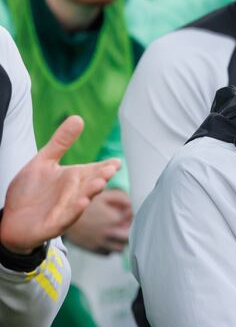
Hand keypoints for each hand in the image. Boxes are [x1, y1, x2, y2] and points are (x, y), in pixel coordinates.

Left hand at [0, 116, 119, 254]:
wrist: (11, 220)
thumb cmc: (30, 191)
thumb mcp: (43, 161)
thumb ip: (61, 142)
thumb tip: (78, 118)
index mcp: (74, 178)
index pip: (94, 170)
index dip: (106, 167)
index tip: (116, 162)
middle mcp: (74, 194)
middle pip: (91, 184)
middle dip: (101, 178)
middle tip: (110, 170)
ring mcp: (65, 210)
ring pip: (82, 200)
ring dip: (91, 193)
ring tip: (99, 184)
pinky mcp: (53, 225)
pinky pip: (66, 218)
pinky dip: (74, 211)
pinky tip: (82, 202)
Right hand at [64, 188, 131, 254]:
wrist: (60, 217)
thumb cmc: (84, 203)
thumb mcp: (103, 195)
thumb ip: (121, 198)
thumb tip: (132, 205)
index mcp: (114, 219)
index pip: (134, 221)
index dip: (133, 216)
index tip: (128, 212)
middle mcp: (109, 234)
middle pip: (130, 237)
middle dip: (131, 230)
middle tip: (126, 224)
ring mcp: (101, 243)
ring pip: (120, 247)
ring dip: (122, 240)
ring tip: (118, 232)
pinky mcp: (93, 249)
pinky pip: (108, 252)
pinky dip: (111, 247)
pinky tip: (108, 238)